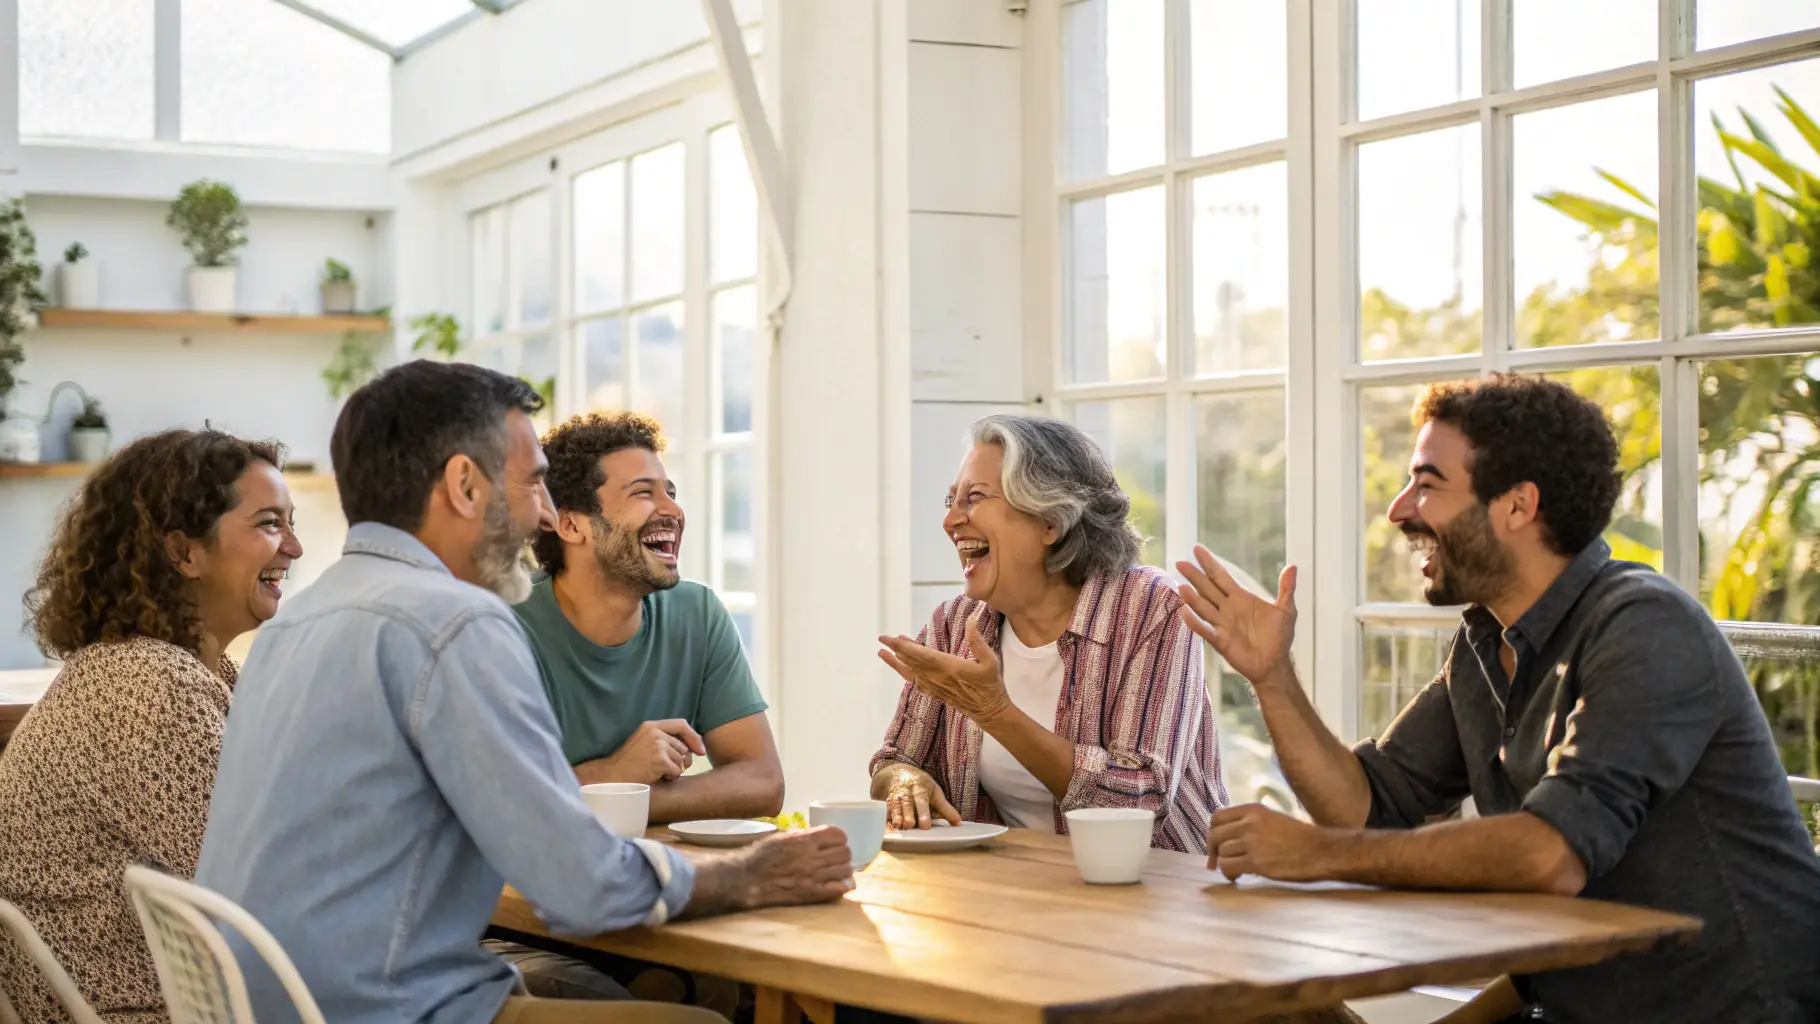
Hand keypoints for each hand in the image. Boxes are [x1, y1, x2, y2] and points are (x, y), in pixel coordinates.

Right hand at [603, 719, 705, 784]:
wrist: (613, 777)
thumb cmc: (628, 764)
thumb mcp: (643, 743)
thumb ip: (662, 739)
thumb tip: (691, 748)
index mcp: (651, 725)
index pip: (681, 724)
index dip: (694, 737)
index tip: (701, 750)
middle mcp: (655, 732)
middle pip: (683, 747)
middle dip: (681, 760)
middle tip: (666, 769)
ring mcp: (658, 745)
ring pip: (682, 760)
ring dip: (674, 770)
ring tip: (657, 772)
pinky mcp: (660, 759)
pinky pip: (677, 771)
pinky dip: (670, 777)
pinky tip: (656, 777)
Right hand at [736, 826, 855, 908]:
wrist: (746, 880)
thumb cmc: (760, 857)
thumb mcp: (782, 838)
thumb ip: (803, 837)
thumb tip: (819, 838)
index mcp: (804, 840)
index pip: (838, 834)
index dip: (840, 838)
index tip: (835, 842)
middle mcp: (811, 857)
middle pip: (845, 852)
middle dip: (842, 854)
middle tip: (835, 858)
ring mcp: (813, 876)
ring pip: (846, 870)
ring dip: (843, 870)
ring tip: (835, 872)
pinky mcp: (812, 894)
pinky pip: (840, 888)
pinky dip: (842, 886)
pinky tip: (836, 885)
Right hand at [870, 763, 961, 829]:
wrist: (898, 772)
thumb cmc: (920, 785)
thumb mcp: (934, 792)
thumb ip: (945, 809)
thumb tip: (958, 823)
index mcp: (920, 789)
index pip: (922, 801)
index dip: (924, 813)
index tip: (925, 825)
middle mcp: (906, 793)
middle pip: (906, 805)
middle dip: (908, 815)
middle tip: (910, 826)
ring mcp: (894, 797)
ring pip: (894, 808)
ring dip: (896, 817)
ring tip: (898, 826)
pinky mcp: (886, 803)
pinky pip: (885, 810)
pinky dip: (885, 818)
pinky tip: (887, 827)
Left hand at [877, 612, 1011, 722]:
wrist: (989, 712)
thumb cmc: (990, 685)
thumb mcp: (989, 660)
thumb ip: (977, 640)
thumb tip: (971, 619)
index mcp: (948, 667)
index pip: (920, 655)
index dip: (903, 646)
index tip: (890, 639)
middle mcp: (936, 677)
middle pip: (911, 662)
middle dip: (895, 650)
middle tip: (882, 639)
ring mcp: (934, 686)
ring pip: (910, 672)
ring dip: (897, 661)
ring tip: (884, 653)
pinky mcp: (935, 692)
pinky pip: (916, 681)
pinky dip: (906, 673)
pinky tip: (902, 667)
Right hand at [1175, 545, 1297, 687]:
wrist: (1275, 664)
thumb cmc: (1280, 636)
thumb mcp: (1286, 610)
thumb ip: (1286, 588)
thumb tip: (1292, 566)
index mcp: (1240, 597)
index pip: (1220, 576)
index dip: (1209, 563)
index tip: (1197, 548)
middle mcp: (1227, 608)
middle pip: (1207, 588)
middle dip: (1194, 575)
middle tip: (1180, 562)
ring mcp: (1222, 624)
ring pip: (1203, 607)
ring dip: (1191, 597)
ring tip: (1180, 586)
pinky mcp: (1220, 640)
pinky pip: (1205, 629)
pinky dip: (1194, 622)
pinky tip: (1184, 612)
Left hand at [1206, 803, 1333, 882]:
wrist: (1321, 852)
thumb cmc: (1299, 838)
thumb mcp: (1272, 819)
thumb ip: (1249, 823)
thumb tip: (1225, 838)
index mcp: (1253, 810)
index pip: (1216, 817)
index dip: (1212, 832)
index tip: (1215, 845)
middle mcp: (1250, 823)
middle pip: (1215, 835)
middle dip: (1214, 851)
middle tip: (1217, 862)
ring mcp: (1253, 842)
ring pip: (1221, 853)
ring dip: (1225, 864)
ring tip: (1236, 870)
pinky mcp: (1257, 861)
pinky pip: (1228, 867)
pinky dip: (1229, 874)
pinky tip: (1238, 877)